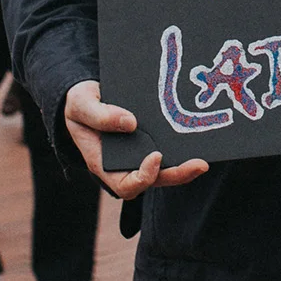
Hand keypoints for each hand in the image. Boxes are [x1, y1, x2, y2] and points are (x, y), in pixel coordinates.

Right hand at [63, 79, 207, 199]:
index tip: (155, 155)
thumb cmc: (78, 104)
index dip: (143, 177)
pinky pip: (167, 152)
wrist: (84, 95)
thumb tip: (130, 122)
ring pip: (163, 171)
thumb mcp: (80, 105)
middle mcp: (123, 165)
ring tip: (203, 160)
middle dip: (177, 175)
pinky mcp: (148, 142)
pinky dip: (181, 150)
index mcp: (103, 164)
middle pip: (152, 181)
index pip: (125, 185)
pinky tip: (195, 139)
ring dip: (184, 168)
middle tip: (199, 165)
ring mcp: (137, 155)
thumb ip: (99, 115)